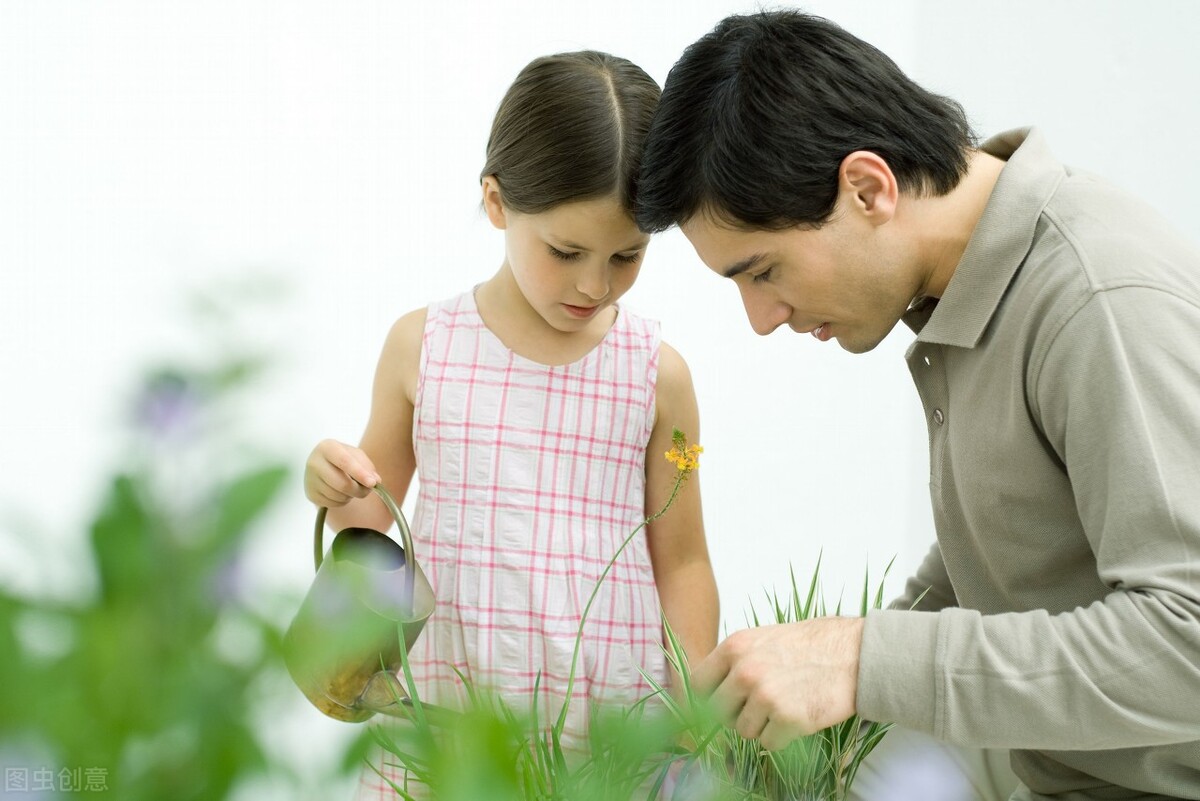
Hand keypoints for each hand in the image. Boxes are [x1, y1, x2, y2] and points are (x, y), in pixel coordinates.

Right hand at [304, 439, 379, 506]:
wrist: (324, 466)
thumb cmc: (343, 458)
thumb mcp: (356, 456)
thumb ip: (367, 467)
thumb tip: (375, 481)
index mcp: (327, 448)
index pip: (344, 462)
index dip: (360, 474)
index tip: (372, 483)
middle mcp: (314, 462)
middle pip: (342, 484)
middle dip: (359, 490)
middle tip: (368, 490)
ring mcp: (310, 479)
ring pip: (339, 496)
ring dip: (351, 495)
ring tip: (351, 486)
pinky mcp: (310, 494)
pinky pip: (333, 504)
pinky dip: (342, 501)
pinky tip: (340, 492)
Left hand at [691, 617, 863, 750]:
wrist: (854, 654)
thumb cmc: (810, 646)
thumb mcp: (762, 639)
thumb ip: (734, 662)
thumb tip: (707, 691)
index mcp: (735, 647)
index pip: (697, 685)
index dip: (707, 698)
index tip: (719, 704)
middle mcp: (745, 671)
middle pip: (717, 713)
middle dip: (735, 715)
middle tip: (759, 707)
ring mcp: (765, 696)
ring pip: (743, 731)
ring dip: (761, 726)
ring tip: (784, 705)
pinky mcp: (788, 719)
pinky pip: (769, 744)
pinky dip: (782, 737)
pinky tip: (798, 716)